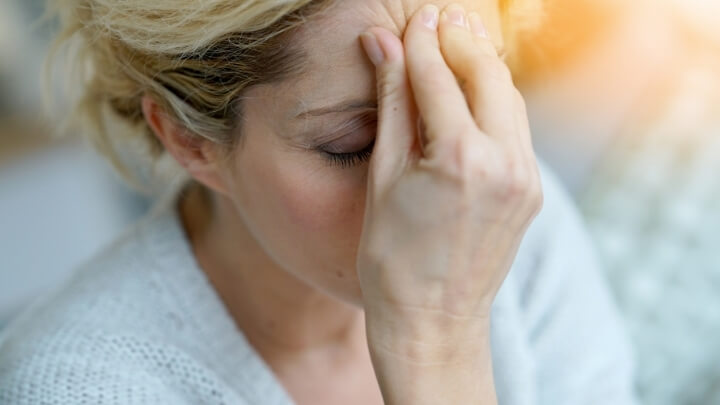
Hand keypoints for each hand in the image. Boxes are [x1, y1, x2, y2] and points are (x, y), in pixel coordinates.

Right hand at [357, 0, 542, 366]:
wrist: (432, 321)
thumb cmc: (393, 260)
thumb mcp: (384, 178)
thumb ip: (391, 106)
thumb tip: (383, 47)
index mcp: (460, 160)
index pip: (439, 79)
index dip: (421, 43)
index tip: (411, 19)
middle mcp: (504, 164)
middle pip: (487, 76)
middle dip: (460, 41)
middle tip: (437, 17)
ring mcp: (526, 179)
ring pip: (509, 99)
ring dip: (482, 67)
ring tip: (456, 42)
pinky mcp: (532, 191)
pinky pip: (517, 129)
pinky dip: (496, 102)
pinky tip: (475, 91)